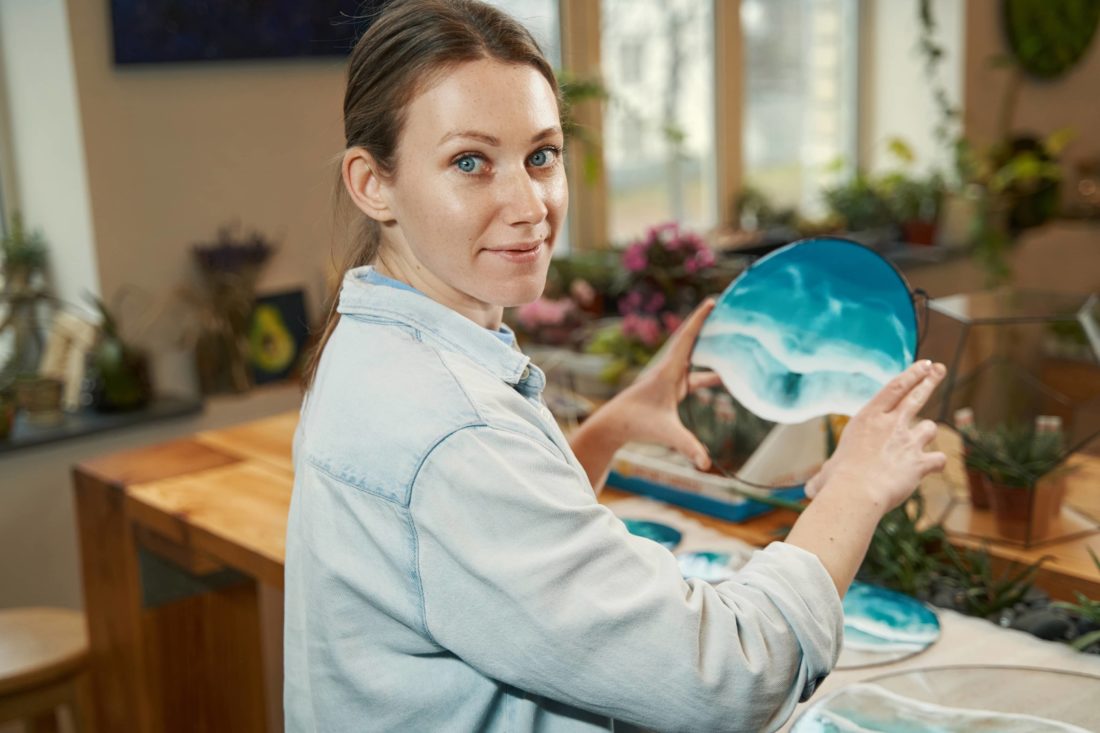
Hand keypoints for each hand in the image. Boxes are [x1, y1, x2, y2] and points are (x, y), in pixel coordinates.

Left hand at [601, 299, 721, 468]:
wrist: (614, 425)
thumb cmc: (636, 423)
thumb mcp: (665, 433)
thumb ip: (687, 446)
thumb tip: (706, 463)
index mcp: (669, 371)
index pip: (687, 339)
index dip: (700, 319)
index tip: (712, 301)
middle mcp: (670, 369)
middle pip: (692, 341)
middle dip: (709, 325)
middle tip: (728, 309)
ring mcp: (671, 379)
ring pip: (695, 358)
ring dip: (711, 348)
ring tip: (732, 339)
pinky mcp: (671, 389)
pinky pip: (695, 375)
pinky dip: (710, 374)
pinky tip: (726, 378)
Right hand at [804, 360, 947, 510]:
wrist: (856, 493)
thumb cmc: (836, 481)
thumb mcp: (828, 471)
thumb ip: (826, 475)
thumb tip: (811, 489)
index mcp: (867, 418)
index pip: (895, 388)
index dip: (912, 374)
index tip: (925, 364)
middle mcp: (890, 424)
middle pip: (916, 396)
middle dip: (930, 381)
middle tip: (940, 369)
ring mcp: (908, 441)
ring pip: (930, 427)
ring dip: (926, 433)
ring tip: (920, 440)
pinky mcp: (920, 462)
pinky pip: (938, 459)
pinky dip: (935, 463)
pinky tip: (931, 467)